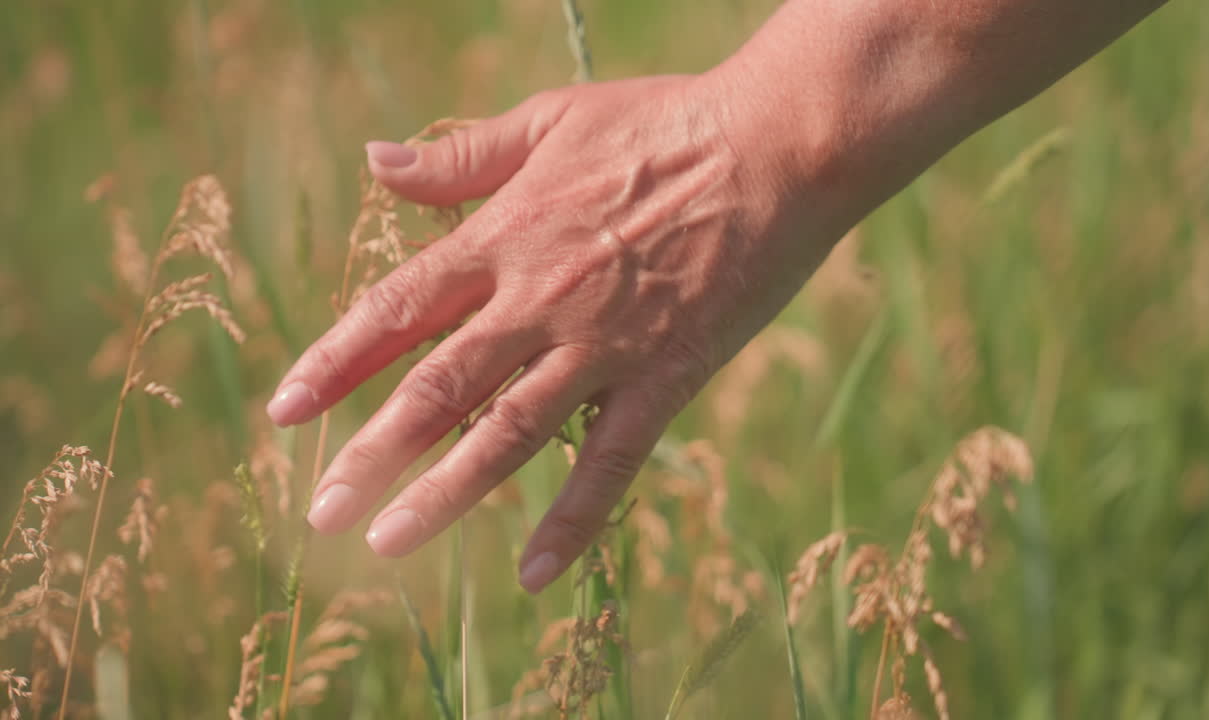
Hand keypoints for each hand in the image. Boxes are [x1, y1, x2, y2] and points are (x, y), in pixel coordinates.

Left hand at [266, 73, 850, 592]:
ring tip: (389, 543)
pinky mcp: (666, 376)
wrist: (776, 146)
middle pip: (437, 385)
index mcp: (504, 235)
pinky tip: (535, 572)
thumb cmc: (665, 123)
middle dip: (372, 451)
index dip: (336, 362)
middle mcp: (538, 300)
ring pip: (507, 432)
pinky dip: (574, 518)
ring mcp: (601, 344)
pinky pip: (612, 460)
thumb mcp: (552, 120)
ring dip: (444, 492)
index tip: (285, 411)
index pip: (398, 308)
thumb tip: (375, 161)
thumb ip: (461, 155)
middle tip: (322, 510)